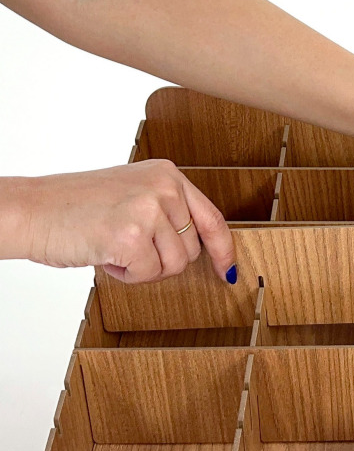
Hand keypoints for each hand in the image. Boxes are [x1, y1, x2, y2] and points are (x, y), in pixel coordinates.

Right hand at [5, 160, 236, 283]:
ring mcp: (150, 209)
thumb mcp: (131, 195)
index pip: (211, 218)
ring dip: (142, 268)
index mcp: (167, 175)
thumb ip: (166, 212)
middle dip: (160, 260)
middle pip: (190, 251)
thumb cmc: (73, 208)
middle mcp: (165, 187)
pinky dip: (125, 275)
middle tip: (125, 246)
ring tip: (112, 246)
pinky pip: (147, 275)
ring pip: (172, 267)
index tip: (226, 267)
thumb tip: (198, 248)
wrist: (30, 210)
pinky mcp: (133, 235)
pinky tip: (104, 253)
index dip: (222, 248)